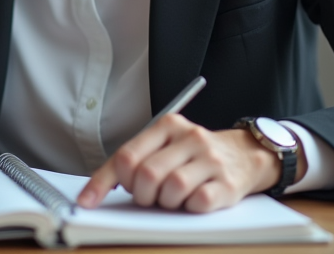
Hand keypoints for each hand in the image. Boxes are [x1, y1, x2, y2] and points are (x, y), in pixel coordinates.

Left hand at [77, 115, 282, 213]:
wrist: (244, 155)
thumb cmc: (194, 154)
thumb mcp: (165, 146)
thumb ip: (135, 159)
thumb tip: (94, 191)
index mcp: (168, 126)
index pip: (126, 156)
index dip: (105, 183)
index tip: (88, 202)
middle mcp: (190, 138)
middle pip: (147, 174)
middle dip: (141, 194)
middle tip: (148, 197)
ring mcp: (211, 160)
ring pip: (172, 189)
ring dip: (165, 202)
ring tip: (172, 198)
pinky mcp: (228, 184)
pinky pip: (197, 203)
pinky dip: (188, 208)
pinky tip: (191, 201)